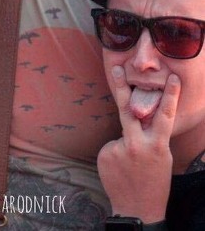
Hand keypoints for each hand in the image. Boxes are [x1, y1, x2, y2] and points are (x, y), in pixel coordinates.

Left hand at [97, 66, 179, 222]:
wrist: (137, 209)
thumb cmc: (154, 181)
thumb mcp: (162, 157)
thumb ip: (152, 136)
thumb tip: (140, 117)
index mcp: (156, 146)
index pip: (165, 116)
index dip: (170, 96)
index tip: (172, 78)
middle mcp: (136, 145)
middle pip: (127, 109)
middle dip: (122, 86)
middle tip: (116, 67)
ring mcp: (119, 149)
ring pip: (121, 134)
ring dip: (126, 146)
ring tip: (130, 167)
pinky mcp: (105, 154)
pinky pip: (112, 146)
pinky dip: (116, 154)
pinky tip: (120, 169)